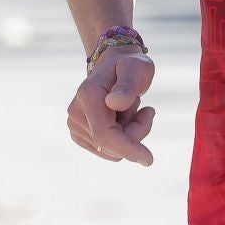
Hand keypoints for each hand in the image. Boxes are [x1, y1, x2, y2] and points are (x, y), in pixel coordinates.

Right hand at [66, 46, 155, 165]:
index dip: (127, 148)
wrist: (114, 66)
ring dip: (130, 134)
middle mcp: (76, 113)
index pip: (105, 134)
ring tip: (132, 108)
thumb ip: (127, 86)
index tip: (148, 159)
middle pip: (112, 145)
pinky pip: (108, 151)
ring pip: (112, 151)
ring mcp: (75, 125)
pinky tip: (124, 118)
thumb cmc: (129, 65)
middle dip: (136, 133)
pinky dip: (123, 138)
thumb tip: (115, 104)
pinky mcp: (80, 135)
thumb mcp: (136, 67)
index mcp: (88, 95)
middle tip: (147, 110)